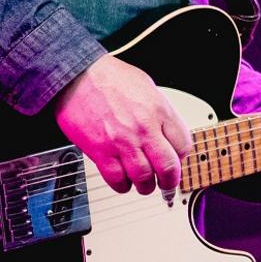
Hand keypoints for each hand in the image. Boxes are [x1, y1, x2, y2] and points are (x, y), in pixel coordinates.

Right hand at [54, 54, 190, 193]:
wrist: (76, 75)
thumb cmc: (109, 77)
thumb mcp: (147, 87)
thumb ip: (160, 113)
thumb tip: (168, 134)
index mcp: (158, 111)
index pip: (183, 146)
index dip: (181, 157)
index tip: (176, 160)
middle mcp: (143, 128)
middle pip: (168, 168)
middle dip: (170, 181)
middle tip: (167, 184)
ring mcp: (121, 142)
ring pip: (143, 178)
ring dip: (146, 186)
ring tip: (144, 184)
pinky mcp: (100, 152)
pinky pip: (117, 179)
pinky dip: (123, 186)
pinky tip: (123, 181)